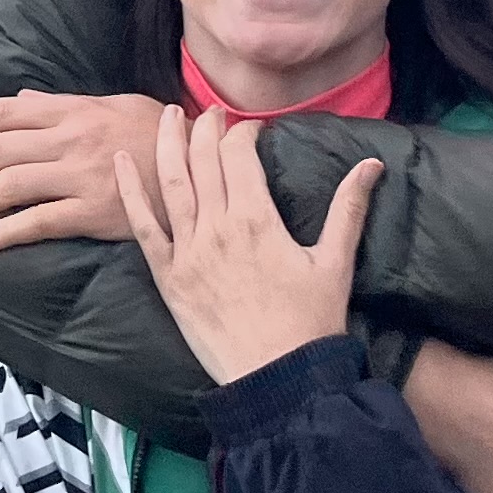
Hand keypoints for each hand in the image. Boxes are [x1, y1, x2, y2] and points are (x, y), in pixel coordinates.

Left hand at [0, 91, 169, 249]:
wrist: (205, 169)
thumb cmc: (160, 136)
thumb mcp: (115, 105)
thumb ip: (63, 105)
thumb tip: (21, 101)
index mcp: (73, 110)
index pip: (4, 114)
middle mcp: (71, 139)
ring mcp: (82, 176)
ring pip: (8, 188)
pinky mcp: (95, 212)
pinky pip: (39, 221)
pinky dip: (6, 231)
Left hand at [116, 107, 379, 386]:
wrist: (279, 380)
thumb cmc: (312, 324)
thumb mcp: (336, 262)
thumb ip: (350, 208)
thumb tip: (371, 164)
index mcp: (258, 219)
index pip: (240, 155)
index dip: (243, 133)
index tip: (251, 129)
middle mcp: (218, 227)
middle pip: (203, 160)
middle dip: (206, 128)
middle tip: (209, 111)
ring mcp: (188, 251)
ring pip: (171, 182)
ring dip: (167, 143)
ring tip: (168, 115)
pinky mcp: (167, 276)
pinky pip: (143, 226)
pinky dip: (130, 191)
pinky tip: (120, 161)